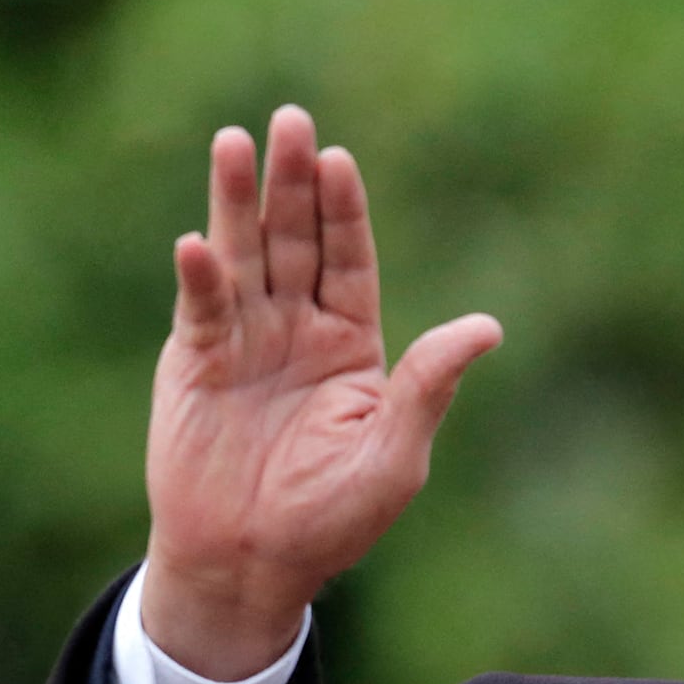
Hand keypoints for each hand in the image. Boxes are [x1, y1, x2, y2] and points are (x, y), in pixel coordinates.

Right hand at [141, 105, 501, 678]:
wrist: (254, 562)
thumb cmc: (333, 518)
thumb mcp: (395, 454)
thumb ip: (429, 385)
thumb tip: (489, 326)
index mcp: (351, 345)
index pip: (350, 261)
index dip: (344, 211)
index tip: (340, 161)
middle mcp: (296, 329)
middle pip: (295, 240)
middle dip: (293, 183)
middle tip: (292, 121)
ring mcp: (243, 340)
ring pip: (242, 256)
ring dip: (236, 202)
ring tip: (235, 143)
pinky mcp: (194, 362)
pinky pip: (202, 309)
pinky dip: (201, 277)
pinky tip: (199, 243)